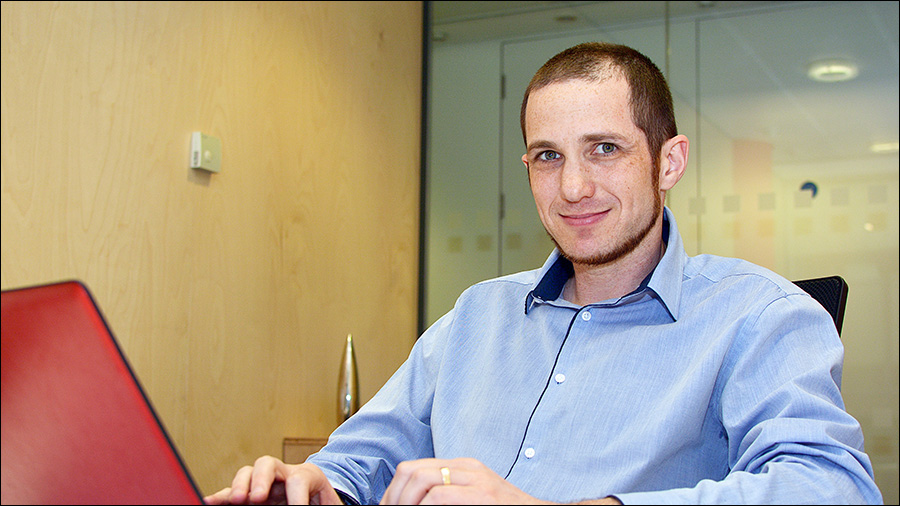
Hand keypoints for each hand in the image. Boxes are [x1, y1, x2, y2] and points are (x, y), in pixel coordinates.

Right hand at [204, 456, 342, 504]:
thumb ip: (323, 505)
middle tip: (257, 498)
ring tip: (236, 500)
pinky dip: (220, 497)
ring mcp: (264, 483)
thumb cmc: (323, 502)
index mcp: (307, 475)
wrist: (318, 500)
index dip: (297, 498)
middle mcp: (283, 474)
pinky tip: (209, 502)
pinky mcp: (250, 495)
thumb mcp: (328, 504)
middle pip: (267, 464)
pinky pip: (231, 494)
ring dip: (239, 487)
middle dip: (261, 479)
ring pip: (246, 475)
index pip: (300, 480)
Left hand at [379, 457, 550, 504]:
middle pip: (411, 472)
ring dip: (406, 503)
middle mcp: (468, 469)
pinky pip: (440, 497)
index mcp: (462, 468)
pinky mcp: (483, 497)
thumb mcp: (472, 499)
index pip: (412, 469)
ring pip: (421, 481)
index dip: (393, 493)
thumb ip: (446, 496)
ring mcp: (477, 481)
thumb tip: (409, 502)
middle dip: (394, 499)